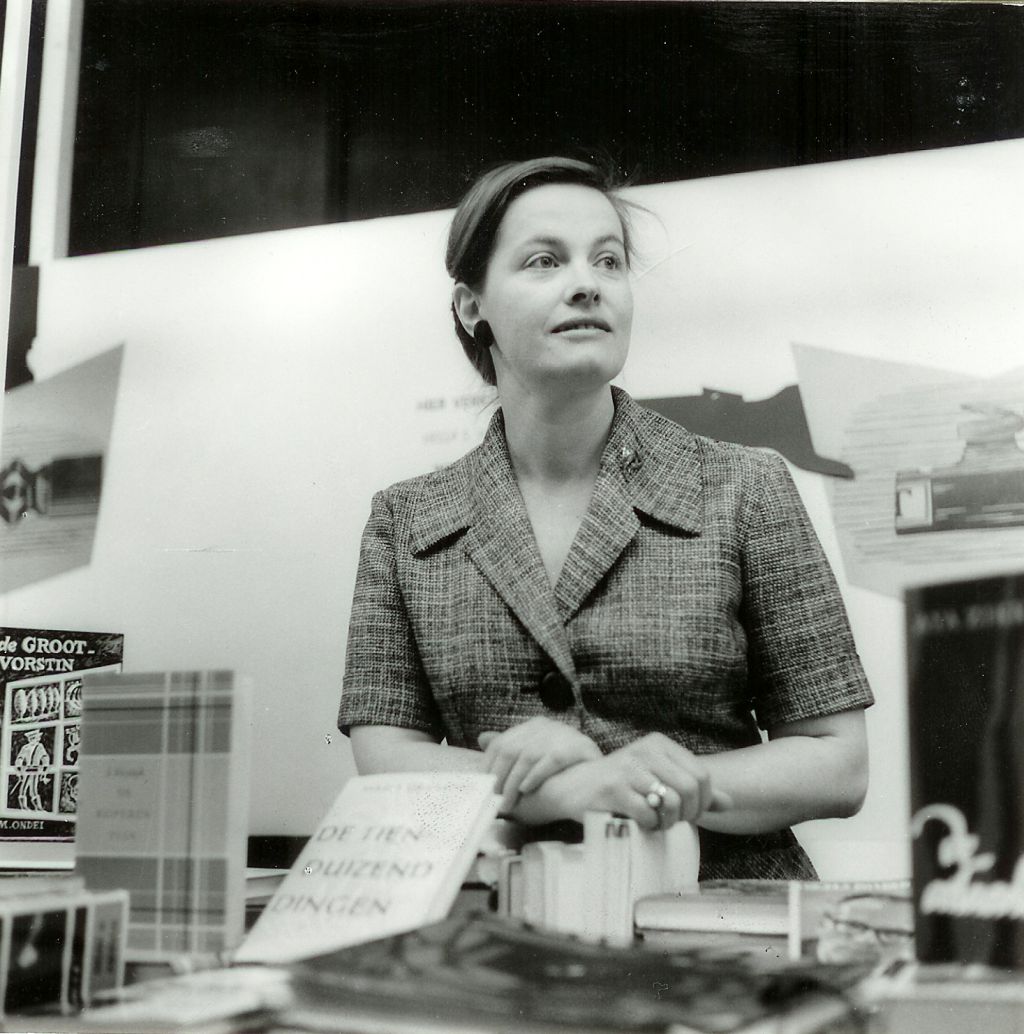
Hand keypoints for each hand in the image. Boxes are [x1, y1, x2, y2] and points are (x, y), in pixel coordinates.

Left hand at [478, 717, 601, 812]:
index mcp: (533, 726)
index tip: (483, 790)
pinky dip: (536, 775)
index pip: (501, 743)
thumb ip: (509, 752)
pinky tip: (527, 789)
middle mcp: (547, 726)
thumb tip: (482, 738)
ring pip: (528, 755)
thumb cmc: (561, 776)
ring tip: (508, 803)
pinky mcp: (579, 747)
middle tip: (494, 801)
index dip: (489, 767)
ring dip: (514, 782)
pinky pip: (552, 759)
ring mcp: (564, 734)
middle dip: (500, 778)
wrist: (599, 783)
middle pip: (511, 749)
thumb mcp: (530, 764)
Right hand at [548, 733, 730, 830]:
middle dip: (687, 814)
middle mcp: (646, 750)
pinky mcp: (614, 788)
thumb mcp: (657, 778)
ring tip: (655, 822)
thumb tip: (728, 803)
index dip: (702, 803)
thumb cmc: (620, 785)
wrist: (573, 786)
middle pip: (691, 789)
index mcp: (659, 744)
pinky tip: (639, 823)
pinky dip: (649, 826)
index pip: (702, 776)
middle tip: (672, 821)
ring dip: (667, 822)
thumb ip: (692, 789)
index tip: (688, 814)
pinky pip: (648, 815)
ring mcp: (629, 768)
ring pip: (672, 803)